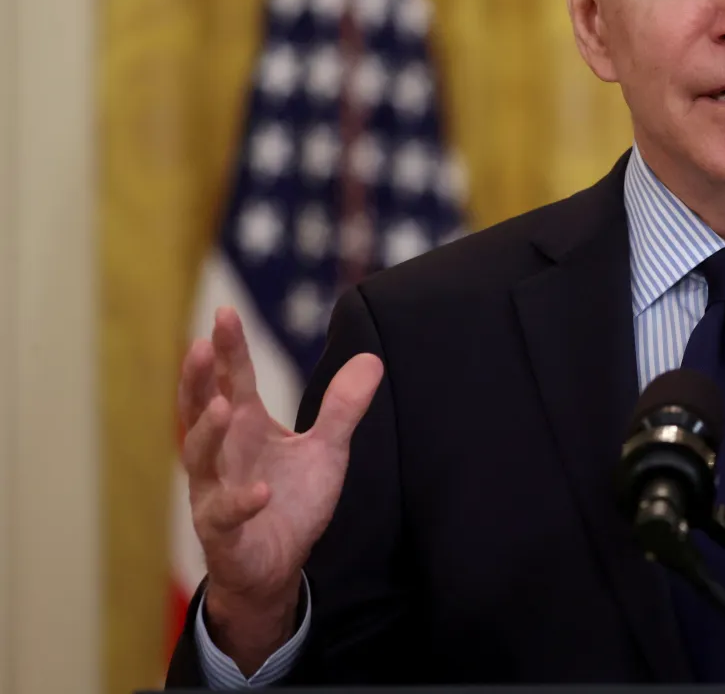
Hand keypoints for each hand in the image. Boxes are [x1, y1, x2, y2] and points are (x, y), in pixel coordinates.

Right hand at [179, 306, 382, 672]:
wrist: (276, 565)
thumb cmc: (291, 501)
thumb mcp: (326, 450)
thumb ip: (343, 407)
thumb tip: (372, 359)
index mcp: (245, 427)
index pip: (233, 380)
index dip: (228, 349)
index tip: (225, 312)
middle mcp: (222, 454)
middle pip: (201, 409)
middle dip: (198, 379)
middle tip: (200, 346)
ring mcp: (215, 491)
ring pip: (199, 458)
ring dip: (208, 432)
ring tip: (223, 405)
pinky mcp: (223, 532)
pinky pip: (226, 515)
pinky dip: (241, 502)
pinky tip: (261, 492)